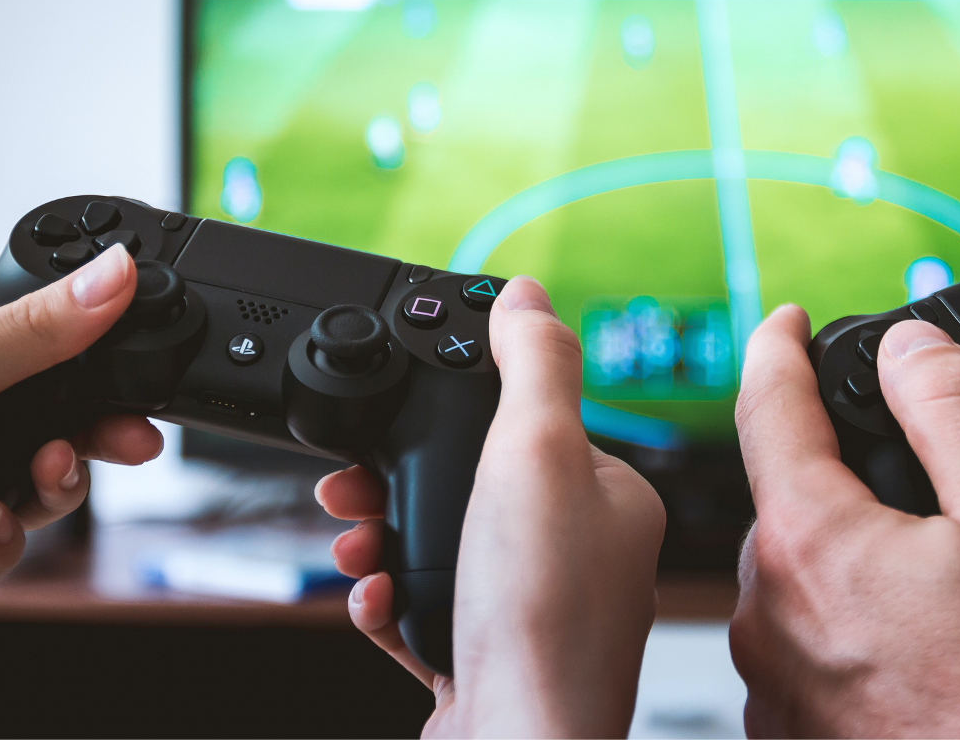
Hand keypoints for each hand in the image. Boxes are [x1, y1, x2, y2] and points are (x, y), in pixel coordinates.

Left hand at [0, 246, 162, 611]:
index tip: (136, 397)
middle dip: (79, 445)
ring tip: (38, 485)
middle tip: (127, 448)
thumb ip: (30, 334)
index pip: (31, 365)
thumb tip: (114, 275)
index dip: (89, 382)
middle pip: (34, 434)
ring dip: (41, 496)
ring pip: (16, 498)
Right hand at [316, 276, 665, 736]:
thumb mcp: (535, 453)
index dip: (458, 411)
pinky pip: (428, 612)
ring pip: (443, 548)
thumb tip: (530, 294)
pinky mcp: (491, 664)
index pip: (532, 421)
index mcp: (609, 498)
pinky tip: (377, 603)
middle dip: (401, 481)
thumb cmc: (540, 618)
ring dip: (385, 539)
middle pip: (474, 486)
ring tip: (356, 547)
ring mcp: (535, 615)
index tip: (400, 408)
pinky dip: (391, 602)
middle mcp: (581, 556)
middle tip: (351, 486)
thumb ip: (534, 365)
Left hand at [729, 307, 959, 737]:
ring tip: (942, 588)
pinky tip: (915, 649)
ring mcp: (769, 680)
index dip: (781, 347)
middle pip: (788, 497)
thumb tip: (911, 349)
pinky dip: (848, 624)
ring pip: (799, 574)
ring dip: (851, 555)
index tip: (788, 321)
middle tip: (926, 487)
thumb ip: (958, 416)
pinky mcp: (787, 730)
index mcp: (809, 541)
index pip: (769, 406)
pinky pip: (804, 644)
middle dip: (842, 472)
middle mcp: (764, 610)